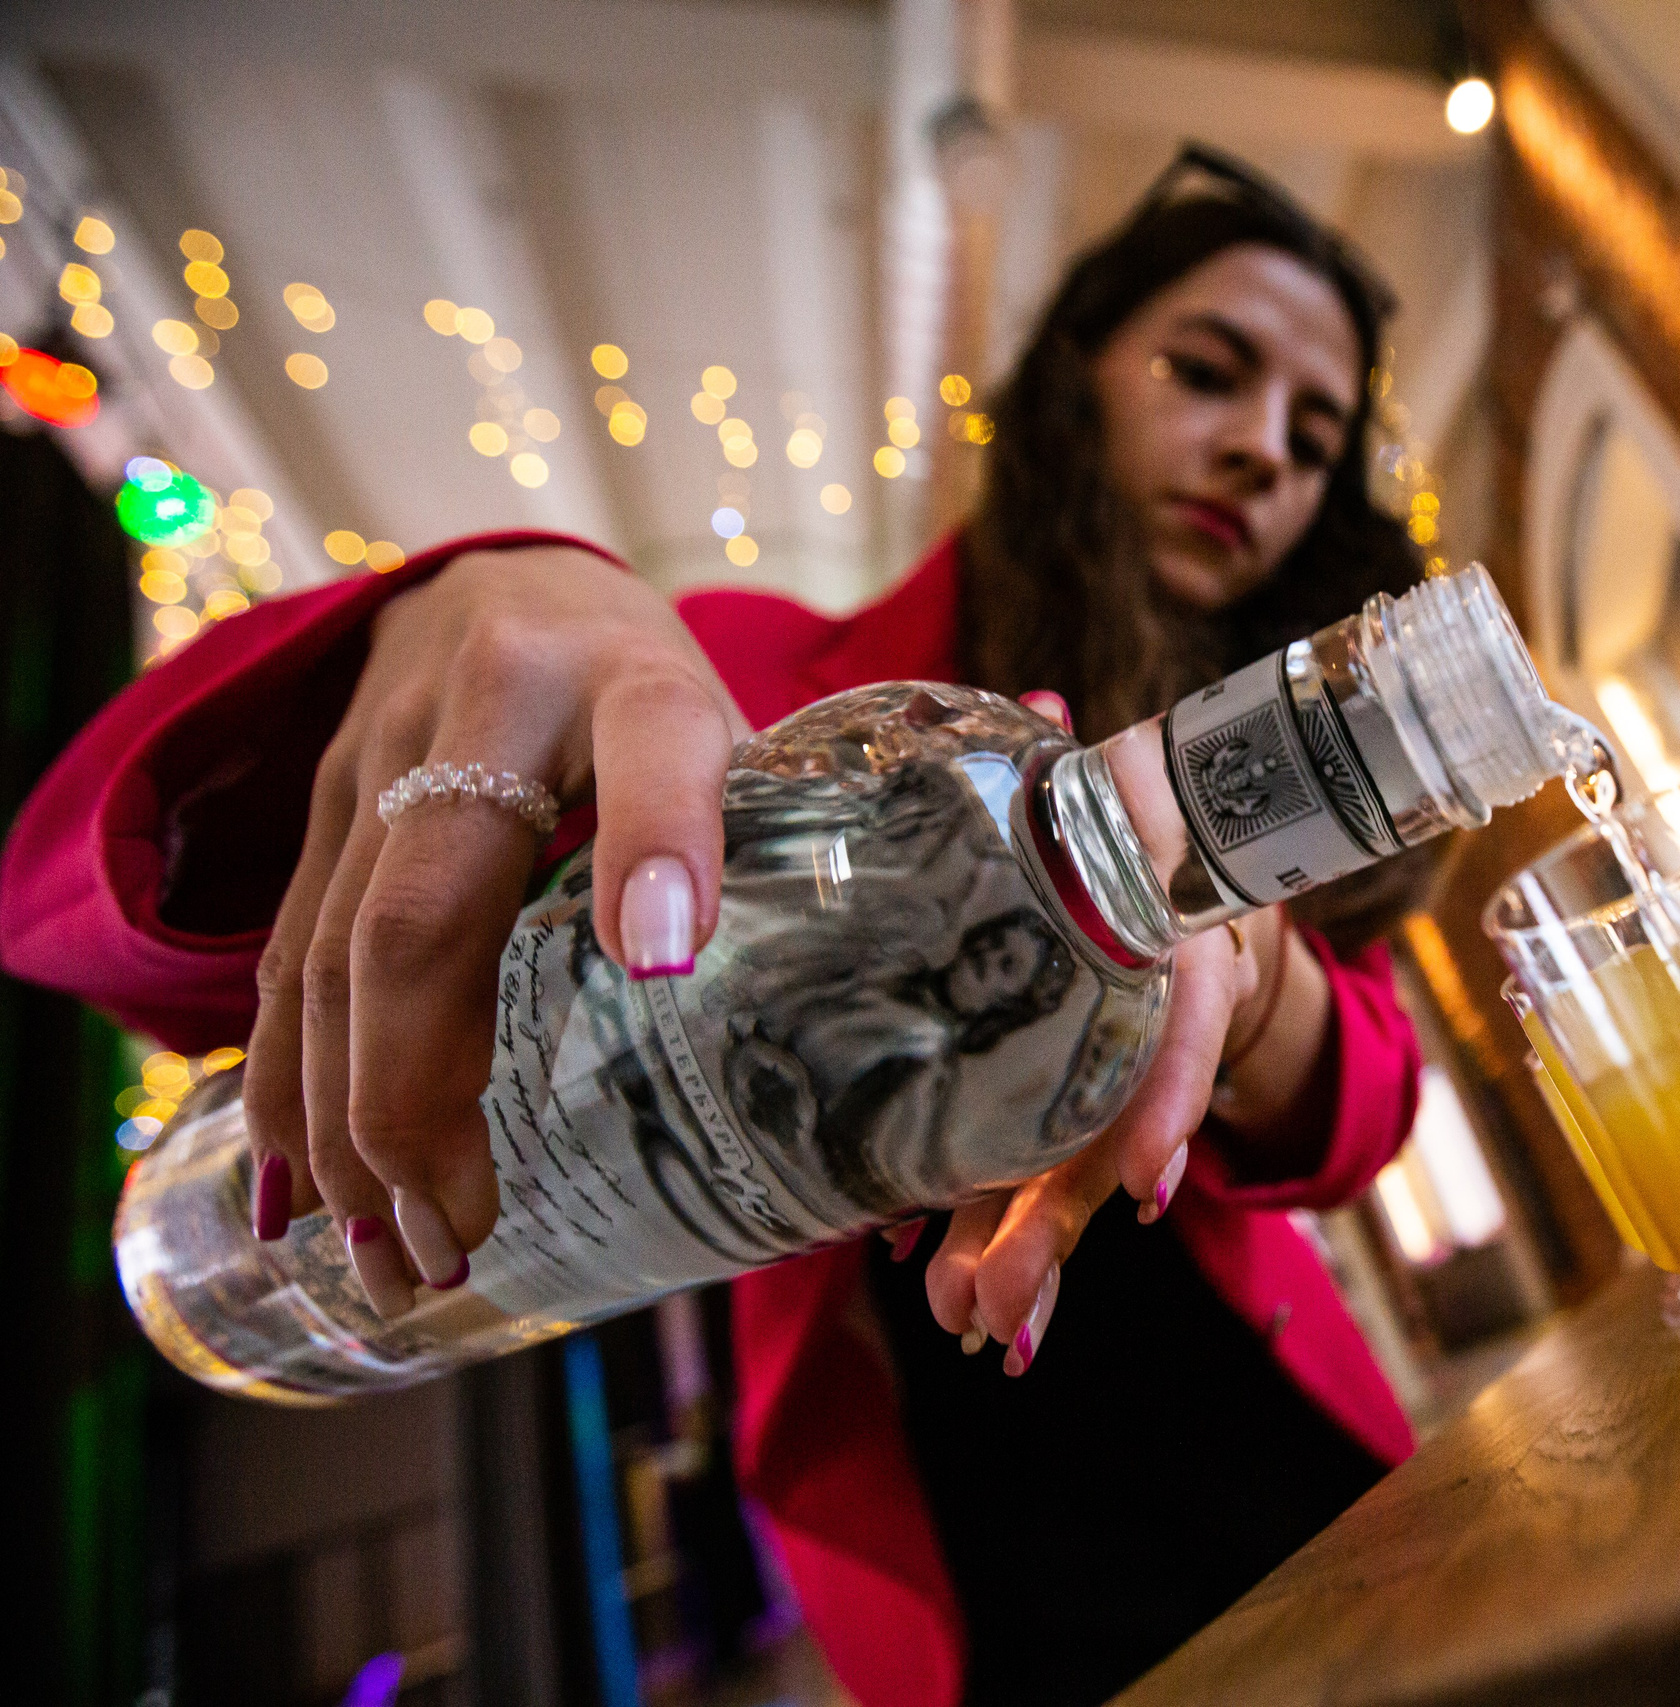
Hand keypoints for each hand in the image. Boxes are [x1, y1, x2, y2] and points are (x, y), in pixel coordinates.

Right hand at [244, 546, 748, 1313]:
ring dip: (347, 1119)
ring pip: (332, 948)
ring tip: (392, 1255)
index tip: (664, 953)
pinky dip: (281, 1085)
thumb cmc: (658, 698)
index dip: (658, 839)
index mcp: (636, 680)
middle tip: (463, 1229)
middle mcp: (491, 704)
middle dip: (426, 1084)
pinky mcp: (318, 803)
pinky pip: (282, 956)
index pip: (655, 739)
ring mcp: (380, 752)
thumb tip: (864, 1094)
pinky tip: (297, 1197)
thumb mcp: (740, 741)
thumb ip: (784, 869)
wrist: (509, 582)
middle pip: (430, 901)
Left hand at [917, 693, 1292, 1374]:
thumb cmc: (1141, 829)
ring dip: (1032, 1252)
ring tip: (982, 1330)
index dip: (1164, 1101)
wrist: (1196, 874)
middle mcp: (1155, 1022)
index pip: (1181, 1026)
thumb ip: (1072, 764)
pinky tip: (981, 1319)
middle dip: (1058, 1220)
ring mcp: (1120, 1071)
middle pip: (1113, 1130)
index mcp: (1171, 939)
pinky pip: (1048, 1176)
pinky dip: (1012, 1242)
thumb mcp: (1124, 796)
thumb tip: (1043, 701)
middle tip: (996, 1303)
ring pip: (1078, 1171)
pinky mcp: (1081, 1101)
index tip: (1145, 1186)